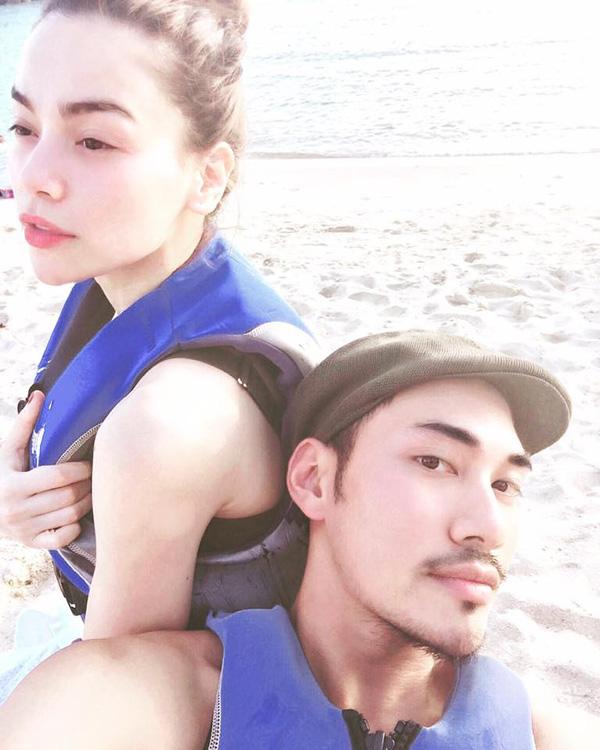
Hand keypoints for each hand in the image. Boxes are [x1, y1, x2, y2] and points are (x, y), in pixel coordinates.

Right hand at [0, 390, 91, 548]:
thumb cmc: (0, 473)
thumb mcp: (8, 450)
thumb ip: (25, 424)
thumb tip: (40, 395)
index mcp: (13, 485)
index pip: (58, 476)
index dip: (80, 469)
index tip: (90, 462)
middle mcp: (17, 511)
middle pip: (68, 497)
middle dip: (87, 485)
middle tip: (96, 475)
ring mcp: (24, 530)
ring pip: (69, 516)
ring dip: (86, 502)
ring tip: (91, 490)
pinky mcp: (30, 543)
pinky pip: (61, 540)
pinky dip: (74, 527)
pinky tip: (78, 514)